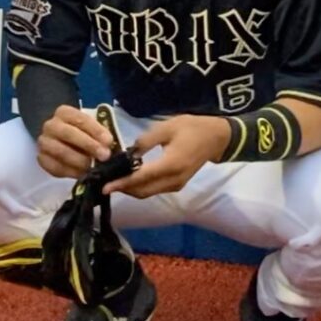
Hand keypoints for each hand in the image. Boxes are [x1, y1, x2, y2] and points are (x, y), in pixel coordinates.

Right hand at [37, 105, 113, 178]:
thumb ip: (99, 134)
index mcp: (64, 112)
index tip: (108, 141)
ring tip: (93, 167)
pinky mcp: (42, 159)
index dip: (96, 130)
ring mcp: (44, 142)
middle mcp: (51, 125)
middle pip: (69, 133)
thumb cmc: (82, 133)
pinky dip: (70, 172)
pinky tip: (82, 173)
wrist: (64, 143)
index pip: (80, 119)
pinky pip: (55, 167)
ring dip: (79, 161)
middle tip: (104, 155)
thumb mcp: (91, 128)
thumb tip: (107, 145)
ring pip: (61, 151)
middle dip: (89, 145)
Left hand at [103, 114, 230, 198]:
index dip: (122, 183)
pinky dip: (141, 187)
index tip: (105, 187)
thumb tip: (128, 153)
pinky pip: (155, 190)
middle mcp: (173, 180)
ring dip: (131, 189)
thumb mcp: (166, 127)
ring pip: (148, 193)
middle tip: (104, 182)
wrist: (215, 137)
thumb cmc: (191, 128)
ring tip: (114, 179)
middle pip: (143, 191)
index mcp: (170, 165)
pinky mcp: (177, 185)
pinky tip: (130, 177)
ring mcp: (176, 185)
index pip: (141, 178)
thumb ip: (146, 141)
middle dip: (123, 189)